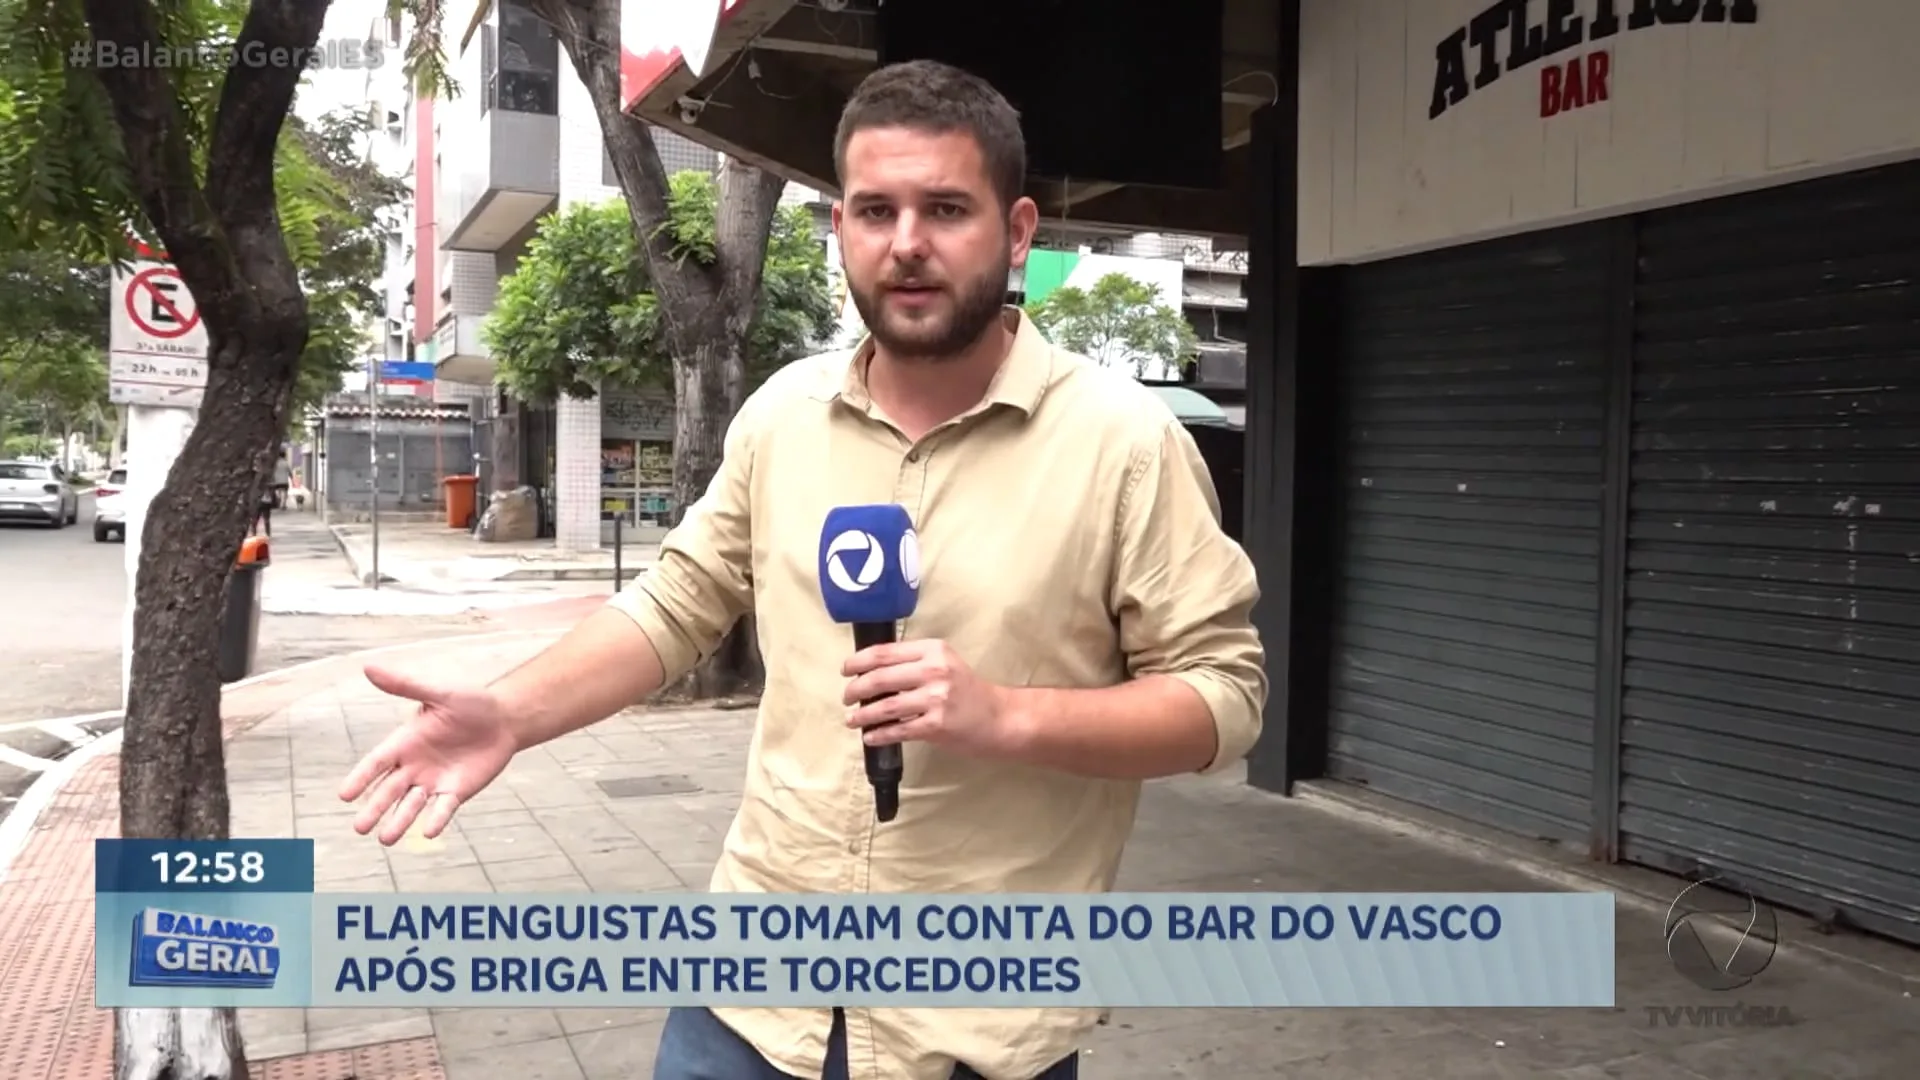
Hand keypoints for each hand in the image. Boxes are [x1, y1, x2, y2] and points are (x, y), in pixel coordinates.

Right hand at [337, 664, 519, 845]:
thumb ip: (405, 685)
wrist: (505, 719)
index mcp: (404, 742)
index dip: (361, 778)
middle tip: (359, 828)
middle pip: (388, 791)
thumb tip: (368, 667)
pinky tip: (428, 833)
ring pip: (410, 806)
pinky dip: (436, 820)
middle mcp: (413, 766)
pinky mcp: (455, 792)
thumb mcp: (439, 693)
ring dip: (398, 821)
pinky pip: (442, 809)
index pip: (376, 763)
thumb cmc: (470, 703)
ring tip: (385, 838)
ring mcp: (433, 781)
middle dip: (374, 808)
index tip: (344, 795)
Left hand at [841, 640, 1018, 758]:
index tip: (845, 670)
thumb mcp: (944, 663)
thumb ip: (913, 662)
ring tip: (851, 719)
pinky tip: (870, 736)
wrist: (998, 717)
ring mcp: (936, 698)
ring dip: (862, 715)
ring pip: (885, 706)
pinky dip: (879, 734)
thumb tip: (870, 671)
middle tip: (846, 698)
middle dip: (855, 689)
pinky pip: (898, 730)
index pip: (884, 652)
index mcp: (933, 650)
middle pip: (879, 678)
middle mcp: (934, 670)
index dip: (858, 661)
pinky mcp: (936, 725)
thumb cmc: (967, 690)